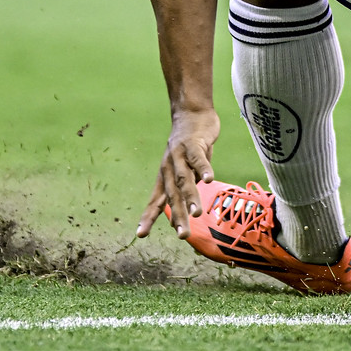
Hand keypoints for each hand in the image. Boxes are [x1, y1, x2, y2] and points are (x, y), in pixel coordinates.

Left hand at [135, 106, 218, 239]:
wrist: (192, 114)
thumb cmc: (188, 149)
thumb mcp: (182, 172)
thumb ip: (179, 195)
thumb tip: (175, 222)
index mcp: (165, 176)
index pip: (156, 200)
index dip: (148, 217)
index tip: (141, 235)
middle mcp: (169, 167)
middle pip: (173, 195)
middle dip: (178, 216)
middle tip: (182, 236)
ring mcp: (180, 155)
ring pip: (185, 179)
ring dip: (191, 196)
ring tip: (197, 214)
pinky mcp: (194, 144)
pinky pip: (199, 158)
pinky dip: (204, 168)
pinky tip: (209, 179)